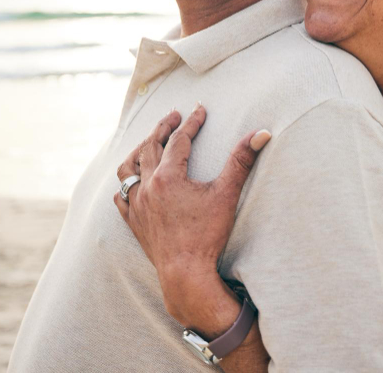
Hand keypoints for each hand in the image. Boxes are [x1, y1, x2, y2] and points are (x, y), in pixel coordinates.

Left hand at [114, 104, 270, 324]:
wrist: (186, 274)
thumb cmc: (207, 235)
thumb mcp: (227, 194)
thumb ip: (242, 161)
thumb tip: (261, 133)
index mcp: (168, 177)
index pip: (179, 140)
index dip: (191, 122)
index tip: (200, 109)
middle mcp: (147, 187)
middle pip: (150, 146)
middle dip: (163, 128)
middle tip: (175, 117)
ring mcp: (137, 205)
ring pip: (128, 168)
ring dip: (138, 151)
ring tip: (149, 142)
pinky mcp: (134, 222)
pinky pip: (121, 197)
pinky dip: (126, 184)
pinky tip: (134, 181)